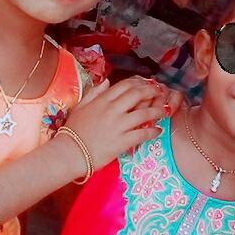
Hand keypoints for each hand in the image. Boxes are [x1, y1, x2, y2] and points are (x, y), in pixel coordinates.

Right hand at [64, 76, 182, 168]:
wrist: (69, 153)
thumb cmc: (73, 131)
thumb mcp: (81, 106)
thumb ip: (95, 92)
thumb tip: (107, 81)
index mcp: (102, 100)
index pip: (126, 85)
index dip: (140, 82)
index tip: (148, 84)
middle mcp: (112, 110)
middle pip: (138, 94)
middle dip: (153, 92)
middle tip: (162, 93)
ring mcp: (118, 125)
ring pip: (144, 113)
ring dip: (158, 111)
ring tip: (166, 111)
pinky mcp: (122, 141)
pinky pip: (142, 134)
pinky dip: (153, 131)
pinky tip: (159, 131)